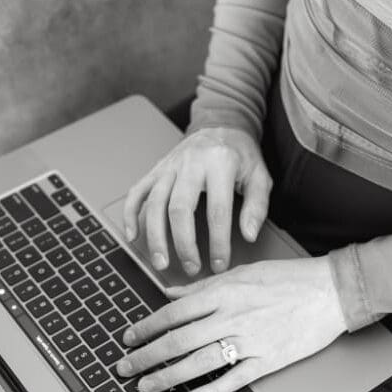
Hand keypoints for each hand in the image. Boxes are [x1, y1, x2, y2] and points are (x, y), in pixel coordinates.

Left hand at [115, 257, 348, 391]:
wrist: (331, 291)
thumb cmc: (288, 278)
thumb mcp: (242, 272)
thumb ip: (203, 287)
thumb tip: (171, 292)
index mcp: (224, 292)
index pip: (174, 312)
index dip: (147, 328)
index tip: (129, 339)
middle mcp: (233, 316)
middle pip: (179, 340)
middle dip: (147, 356)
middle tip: (125, 368)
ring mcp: (251, 340)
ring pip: (200, 362)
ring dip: (169, 377)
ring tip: (147, 387)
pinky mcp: (269, 360)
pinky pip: (235, 379)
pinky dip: (211, 391)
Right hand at [122, 126, 271, 275]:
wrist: (221, 124)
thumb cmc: (240, 155)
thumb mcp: (260, 176)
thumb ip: (257, 206)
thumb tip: (248, 235)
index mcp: (220, 164)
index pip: (218, 211)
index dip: (218, 242)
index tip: (219, 263)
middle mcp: (191, 163)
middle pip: (180, 209)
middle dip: (184, 244)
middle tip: (191, 267)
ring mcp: (169, 166)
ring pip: (155, 203)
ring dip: (155, 236)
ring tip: (161, 262)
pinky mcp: (156, 169)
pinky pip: (137, 192)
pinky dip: (131, 214)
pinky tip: (133, 235)